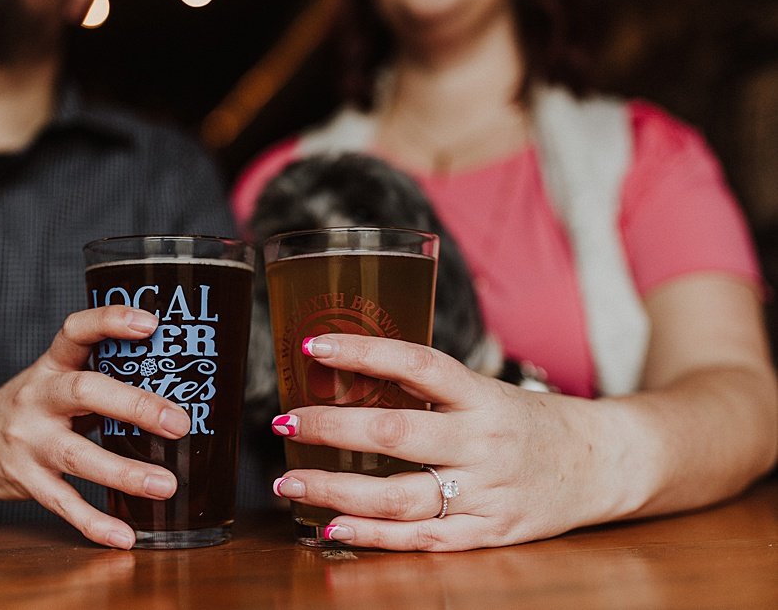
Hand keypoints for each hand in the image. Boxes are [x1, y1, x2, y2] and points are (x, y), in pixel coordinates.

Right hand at [0, 306, 190, 548]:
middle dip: (134, 406)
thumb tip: (177, 380)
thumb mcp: (57, 380)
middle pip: (84, 392)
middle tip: (179, 422)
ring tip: (166, 484)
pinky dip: (94, 522)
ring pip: (77, 455)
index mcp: (51, 366)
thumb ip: (102, 378)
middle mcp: (37, 399)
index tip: (150, 323)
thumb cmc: (33, 408)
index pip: (75, 331)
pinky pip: (62, 503)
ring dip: (125, 472)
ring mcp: (28, 441)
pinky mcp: (26, 480)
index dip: (109, 322)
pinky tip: (124, 535)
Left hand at [270, 334, 615, 550]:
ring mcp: (486, 492)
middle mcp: (484, 442)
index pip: (417, 365)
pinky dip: (372, 535)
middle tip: (282, 420)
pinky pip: (420, 539)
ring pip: (399, 496)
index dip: (364, 353)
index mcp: (483, 395)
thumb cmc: (531, 422)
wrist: (602, 464)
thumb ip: (431, 391)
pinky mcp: (487, 533)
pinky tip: (331, 526)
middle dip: (331, 427)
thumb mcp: (487, 392)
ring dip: (335, 488)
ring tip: (290, 479)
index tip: (313, 346)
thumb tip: (352, 377)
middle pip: (396, 434)